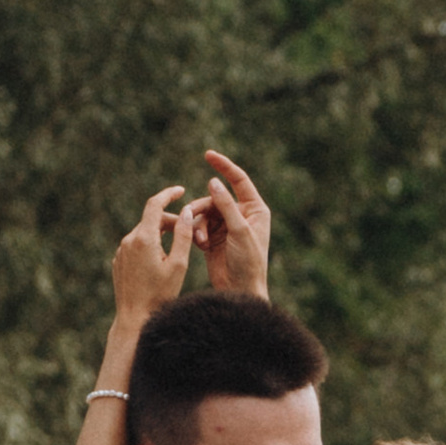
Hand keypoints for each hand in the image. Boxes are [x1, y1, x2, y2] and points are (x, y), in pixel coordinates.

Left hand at [111, 187, 194, 325]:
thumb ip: (183, 235)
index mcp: (144, 238)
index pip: (155, 205)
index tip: (180, 190)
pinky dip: (151, 245)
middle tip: (189, 232)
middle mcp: (129, 240)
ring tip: (177, 250)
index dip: (168, 194)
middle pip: (151, 220)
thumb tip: (185, 212)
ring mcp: (121, 250)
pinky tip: (161, 261)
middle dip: (170, 221)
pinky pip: (136, 245)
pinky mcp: (119, 261)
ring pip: (144, 233)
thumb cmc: (160, 294)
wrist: (135, 318)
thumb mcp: (179, 264)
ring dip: (161, 234)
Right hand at [191, 150, 270, 302]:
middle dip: (201, 207)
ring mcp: (226, 225)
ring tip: (199, 239)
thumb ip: (226, 206)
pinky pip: (198, 226)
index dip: (224, 166)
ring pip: (203, 212)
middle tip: (190, 216)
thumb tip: (214, 182)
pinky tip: (199, 246)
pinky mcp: (213, 237)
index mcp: (255, 209)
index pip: (239, 180)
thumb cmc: (248, 262)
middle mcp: (241, 214)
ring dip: (198, 224)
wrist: (239, 290)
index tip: (208, 154)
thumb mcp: (239, 231)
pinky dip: (196, 233)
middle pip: (214, 198)